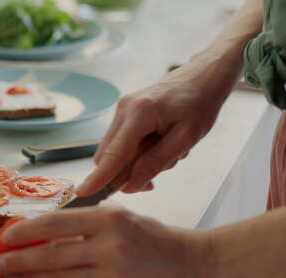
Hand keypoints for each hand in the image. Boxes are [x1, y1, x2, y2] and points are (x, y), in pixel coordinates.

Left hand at [0, 207, 213, 277]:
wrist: (195, 268)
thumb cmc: (158, 239)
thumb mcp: (123, 219)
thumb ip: (88, 224)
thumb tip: (48, 232)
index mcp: (110, 220)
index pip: (56, 224)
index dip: (26, 231)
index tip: (8, 236)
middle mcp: (109, 247)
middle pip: (52, 256)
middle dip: (19, 261)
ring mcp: (113, 277)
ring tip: (10, 277)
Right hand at [77, 66, 227, 195]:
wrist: (201, 77)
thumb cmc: (199, 103)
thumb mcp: (186, 138)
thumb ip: (156, 162)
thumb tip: (131, 185)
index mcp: (140, 113)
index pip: (114, 154)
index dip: (99, 177)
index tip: (83, 193)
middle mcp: (124, 109)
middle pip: (107, 155)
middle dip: (124, 174)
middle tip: (153, 181)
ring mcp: (121, 109)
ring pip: (113, 151)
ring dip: (133, 163)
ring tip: (165, 154)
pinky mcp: (124, 113)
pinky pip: (121, 143)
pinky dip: (135, 153)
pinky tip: (158, 146)